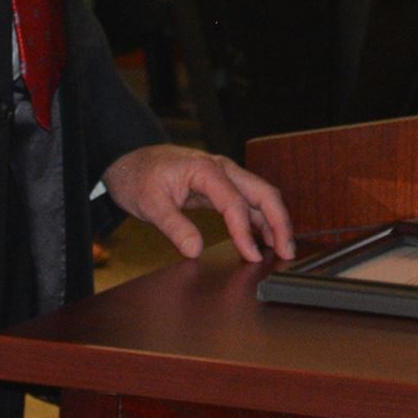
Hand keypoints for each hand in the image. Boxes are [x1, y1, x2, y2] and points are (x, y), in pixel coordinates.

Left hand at [101, 144, 295, 264]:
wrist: (130, 161)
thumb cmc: (139, 177)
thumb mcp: (150, 204)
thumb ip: (175, 226)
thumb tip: (195, 250)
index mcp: (207, 170)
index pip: (235, 203)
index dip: (245, 232)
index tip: (251, 256)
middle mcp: (223, 170)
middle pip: (263, 193)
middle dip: (280, 221)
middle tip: (287, 251)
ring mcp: (224, 177)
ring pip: (261, 197)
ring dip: (275, 221)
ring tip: (282, 250)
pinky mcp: (221, 187)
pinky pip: (248, 202)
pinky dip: (260, 220)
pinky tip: (263, 239)